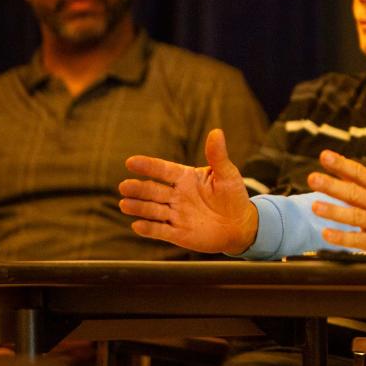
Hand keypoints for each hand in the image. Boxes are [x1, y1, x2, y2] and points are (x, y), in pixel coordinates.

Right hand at [118, 129, 257, 254]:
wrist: (239, 225)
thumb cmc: (233, 196)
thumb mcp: (227, 174)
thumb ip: (218, 156)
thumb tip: (216, 132)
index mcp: (186, 178)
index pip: (163, 170)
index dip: (148, 166)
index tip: (131, 162)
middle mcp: (176, 195)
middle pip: (153, 190)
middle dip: (138, 188)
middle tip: (125, 186)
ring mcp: (175, 214)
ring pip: (152, 210)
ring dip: (138, 207)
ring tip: (125, 203)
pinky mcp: (177, 233)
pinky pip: (160, 230)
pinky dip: (148, 228)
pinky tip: (137, 225)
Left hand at [308, 150, 365, 252]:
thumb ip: (365, 183)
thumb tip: (340, 169)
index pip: (360, 173)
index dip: (342, 164)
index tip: (324, 156)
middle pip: (355, 193)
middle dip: (332, 186)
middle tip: (312, 178)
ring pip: (356, 216)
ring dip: (334, 211)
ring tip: (315, 206)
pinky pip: (360, 240)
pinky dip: (343, 238)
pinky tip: (327, 233)